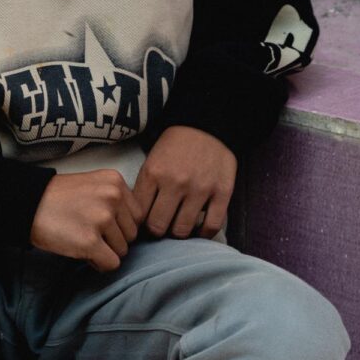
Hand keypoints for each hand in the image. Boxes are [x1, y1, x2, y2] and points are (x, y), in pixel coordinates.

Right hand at [30, 170, 142, 271]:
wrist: (28, 203)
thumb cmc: (59, 197)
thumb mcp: (93, 185)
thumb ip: (115, 199)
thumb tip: (133, 228)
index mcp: (115, 181)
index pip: (137, 215)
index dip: (120, 224)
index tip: (101, 222)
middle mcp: (112, 197)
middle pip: (132, 233)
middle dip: (114, 238)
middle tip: (90, 231)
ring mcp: (102, 219)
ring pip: (123, 250)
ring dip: (105, 250)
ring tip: (83, 238)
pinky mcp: (91, 241)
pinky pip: (111, 264)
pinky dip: (98, 263)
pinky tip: (83, 251)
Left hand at [134, 125, 236, 239]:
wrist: (206, 125)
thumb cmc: (175, 146)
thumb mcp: (151, 160)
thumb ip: (145, 188)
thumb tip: (137, 218)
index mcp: (154, 173)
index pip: (139, 213)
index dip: (139, 223)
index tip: (143, 225)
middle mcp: (175, 183)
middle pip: (158, 226)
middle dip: (157, 231)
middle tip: (161, 229)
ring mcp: (200, 189)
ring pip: (182, 230)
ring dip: (178, 233)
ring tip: (178, 227)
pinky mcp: (222, 193)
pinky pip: (211, 226)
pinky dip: (203, 234)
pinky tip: (198, 230)